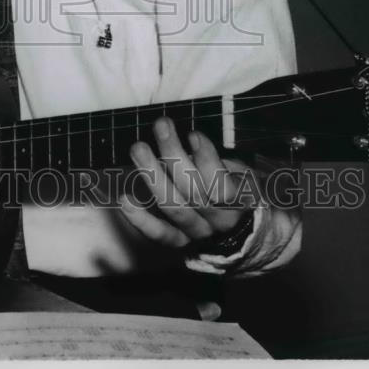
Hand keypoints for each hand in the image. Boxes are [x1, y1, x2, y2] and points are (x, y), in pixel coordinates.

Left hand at [119, 116, 252, 251]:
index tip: (193, 134)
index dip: (208, 160)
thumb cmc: (236, 187)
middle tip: (161, 126)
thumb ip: (222, 159)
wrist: (238, 229)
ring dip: (153, 176)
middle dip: (174, 155)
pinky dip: (140, 219)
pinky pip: (159, 234)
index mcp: (241, 201)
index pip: (223, 185)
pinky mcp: (179, 242)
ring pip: (174, 207)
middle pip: (193, 191)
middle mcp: (219, 221)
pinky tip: (125, 198)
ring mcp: (198, 233)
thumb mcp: (242, 171)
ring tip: (138, 148)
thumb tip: (193, 137)